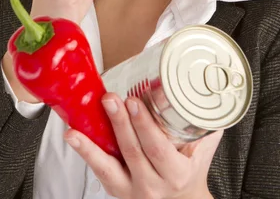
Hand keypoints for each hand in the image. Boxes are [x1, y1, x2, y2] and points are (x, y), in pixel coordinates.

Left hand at [64, 92, 222, 198]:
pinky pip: (99, 171)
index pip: (158, 149)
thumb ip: (204, 126)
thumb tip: (205, 91)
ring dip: (91, 144)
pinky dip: (85, 153)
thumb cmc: (192, 175)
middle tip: (110, 98)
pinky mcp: (116, 190)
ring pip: (109, 166)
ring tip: (77, 128)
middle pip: (133, 152)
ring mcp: (131, 190)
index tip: (135, 102)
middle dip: (120, 123)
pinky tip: (74, 136)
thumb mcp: (203, 153)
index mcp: (176, 174)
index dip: (145, 126)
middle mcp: (152, 185)